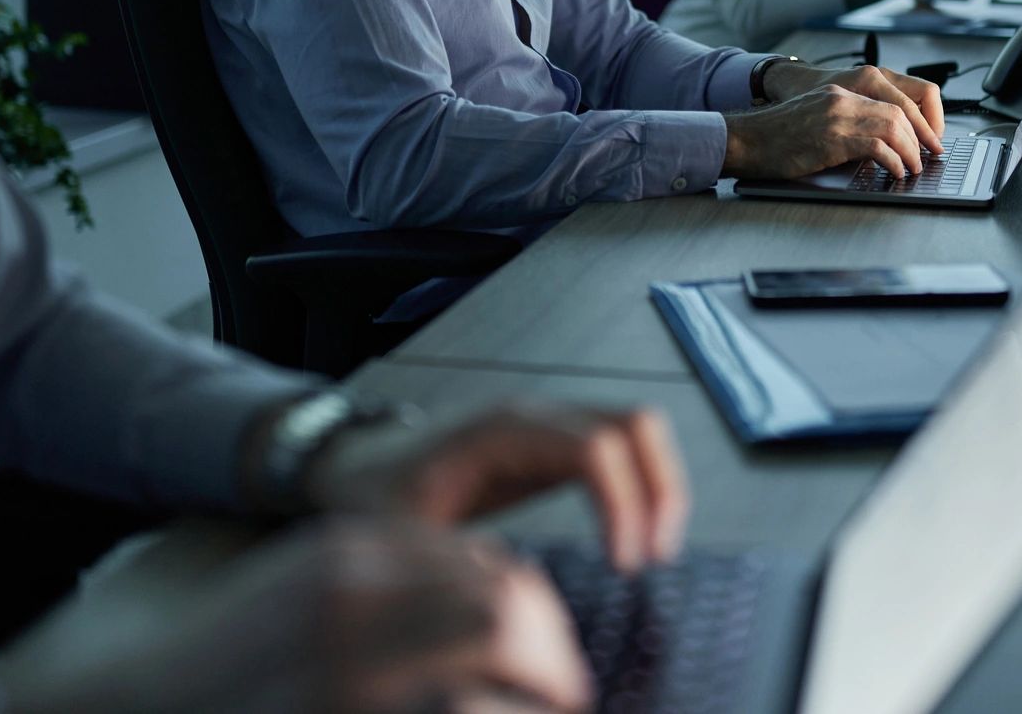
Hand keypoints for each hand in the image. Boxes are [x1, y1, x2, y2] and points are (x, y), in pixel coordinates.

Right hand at [0, 520, 591, 713]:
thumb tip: (398, 584)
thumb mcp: (232, 578)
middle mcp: (351, 600)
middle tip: (559, 693)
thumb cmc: (142, 664)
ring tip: (545, 712)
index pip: (481, 562)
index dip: (522, 610)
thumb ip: (312, 569)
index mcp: (333, 555)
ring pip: (500, 660)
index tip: (533, 649)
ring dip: (535, 692)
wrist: (70, 712)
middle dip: (549, 652)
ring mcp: (348, 672)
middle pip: (508, 603)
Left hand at [304, 403, 689, 573]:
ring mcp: (551, 424)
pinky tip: (634, 536)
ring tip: (652, 550)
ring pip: (639, 430)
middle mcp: (536, 417)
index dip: (623, 503)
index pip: (594, 448)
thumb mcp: (404, 540)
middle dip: (661, 489)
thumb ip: (451, 566)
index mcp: (501, 433)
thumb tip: (513, 603)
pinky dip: (644, 486)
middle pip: (635, 424)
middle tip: (657, 557)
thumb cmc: (376, 501)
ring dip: (661, 486)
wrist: (360, 468)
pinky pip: (624, 448)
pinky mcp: (557, 444)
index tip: (626, 563)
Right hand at [724, 82, 927, 179]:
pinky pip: (877, 146)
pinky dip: (893, 161)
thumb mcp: (814, 123)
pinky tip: (894, 172)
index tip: (924, 141)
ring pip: (893, 126)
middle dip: (919, 137)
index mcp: (838, 94)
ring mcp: (837, 115)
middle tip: (927, 157)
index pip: (891, 101)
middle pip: (898, 112)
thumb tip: (876, 149)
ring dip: (909, 151)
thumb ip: (843, 127)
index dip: (914, 123)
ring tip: (913, 168)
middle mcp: (841, 98)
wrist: (744, 139)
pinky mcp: (832, 137)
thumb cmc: (774, 139)